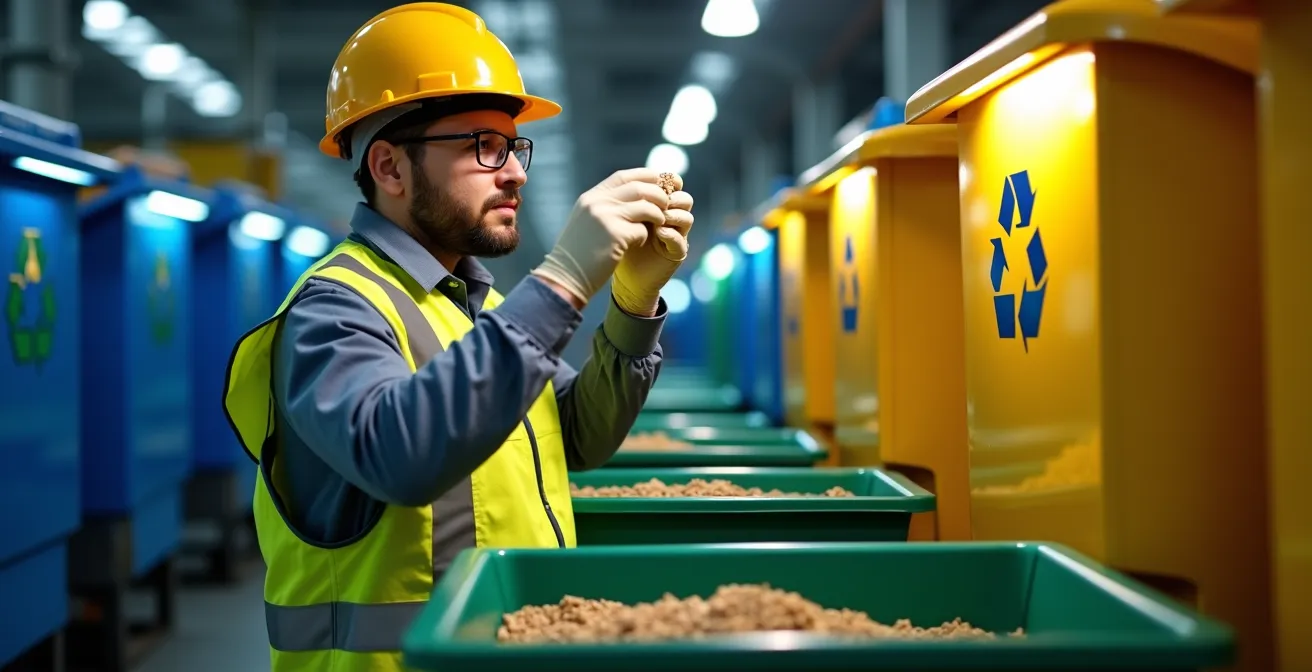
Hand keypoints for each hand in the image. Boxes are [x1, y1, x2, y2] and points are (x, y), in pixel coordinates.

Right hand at [530, 168, 669, 305]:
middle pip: (638, 189)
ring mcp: (606, 218)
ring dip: (657, 215)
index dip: (644, 176)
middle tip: (666, 204)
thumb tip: (633, 196)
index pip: (623, 177)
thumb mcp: (585, 221)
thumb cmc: (578, 252)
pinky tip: (638, 244)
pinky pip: (642, 231)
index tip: (658, 182)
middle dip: (658, 195)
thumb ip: (604, 206)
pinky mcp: (616, 236)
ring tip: (659, 222)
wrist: (565, 277)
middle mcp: (598, 203)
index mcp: (591, 198)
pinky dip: (645, 236)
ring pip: (645, 207)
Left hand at [612, 173, 694, 316]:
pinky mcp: (676, 254)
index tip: (648, 181)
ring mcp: (676, 236)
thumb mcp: (618, 219)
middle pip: (684, 198)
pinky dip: (671, 234)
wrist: (622, 277)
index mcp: (658, 206)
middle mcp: (670, 219)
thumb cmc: (617, 246)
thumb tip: (621, 178)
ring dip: (673, 214)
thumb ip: (623, 201)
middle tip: (656, 200)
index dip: (663, 181)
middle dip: (670, 196)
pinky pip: (681, 240)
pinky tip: (658, 233)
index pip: (669, 187)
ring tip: (657, 218)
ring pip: (687, 217)